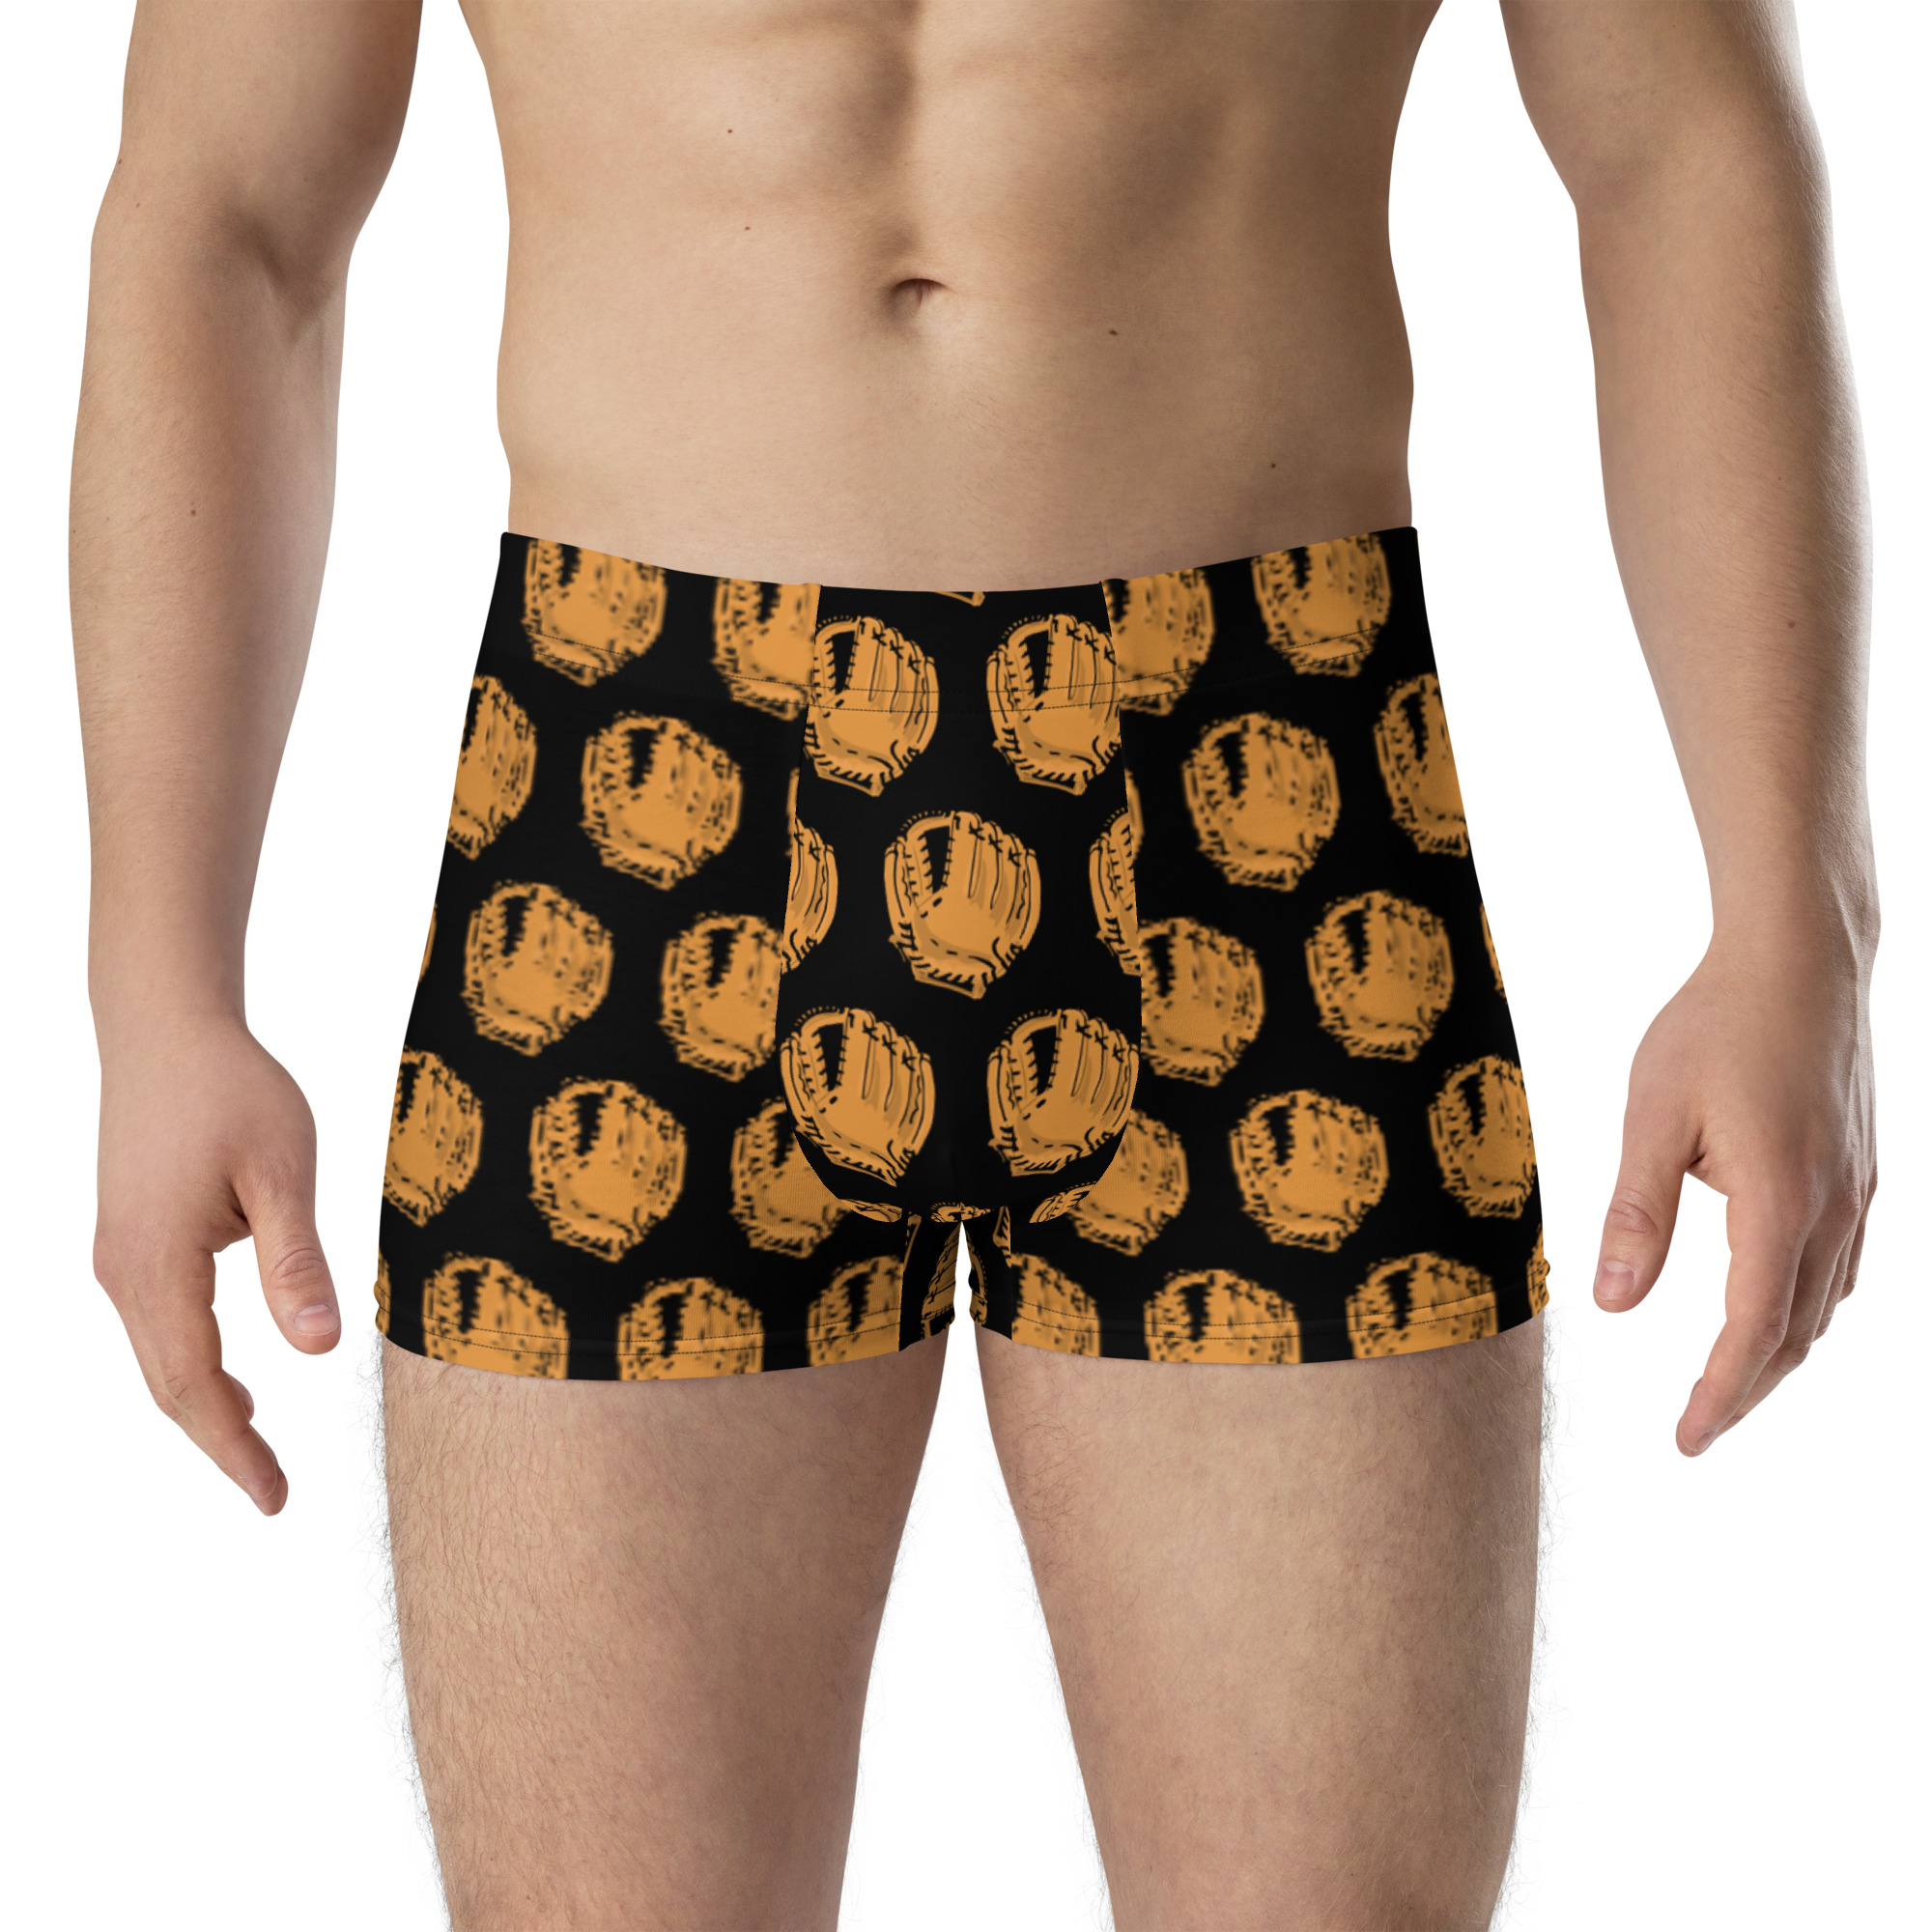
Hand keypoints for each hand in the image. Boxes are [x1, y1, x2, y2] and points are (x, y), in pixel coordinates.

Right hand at [92, 1016, 339, 1511]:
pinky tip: (239, 1382)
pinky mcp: (131, 1241)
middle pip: (169, 1385)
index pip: (193, 1384)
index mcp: (158, 1264)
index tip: (274, 1497)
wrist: (167, 1028)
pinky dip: (194, 1366)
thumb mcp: (283, 1171)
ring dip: (206, 1407)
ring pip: (161, 1358)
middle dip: (221, 1444)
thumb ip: (296, 1262)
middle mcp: (124, 1272)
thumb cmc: (231, 1089)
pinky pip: (160, 1326)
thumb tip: (320, 1348)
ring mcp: (120, 1258)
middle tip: (274, 1494)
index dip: (233, 1449)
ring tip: (259, 1453)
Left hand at [1594, 927, 1875, 1453]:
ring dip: (1780, 1352)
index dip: (1718, 1393)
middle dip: (1747, 1388)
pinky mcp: (1859, 1167)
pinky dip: (1806, 1304)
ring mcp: (1857, 1188)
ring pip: (1825, 1302)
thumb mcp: (1654, 1116)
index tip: (1685, 1439)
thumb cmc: (1717, 1025)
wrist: (1800, 958)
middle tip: (1699, 1427)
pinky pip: (1842, 1262)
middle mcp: (1833, 1207)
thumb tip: (1612, 1302)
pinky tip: (1777, 1305)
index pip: (1751, 1331)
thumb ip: (1635, 1214)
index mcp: (1780, 1203)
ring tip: (1730, 1383)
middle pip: (1795, 1332)